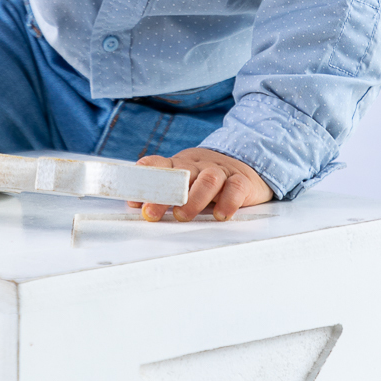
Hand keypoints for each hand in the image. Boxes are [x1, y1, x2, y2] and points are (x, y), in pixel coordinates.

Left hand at [128, 147, 273, 222]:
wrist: (246, 166)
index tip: (134, 193)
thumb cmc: (206, 179)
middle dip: (163, 194)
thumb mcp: (183, 180)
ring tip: (183, 215)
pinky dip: (228, 202)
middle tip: (151, 213)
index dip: (145, 177)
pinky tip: (220, 215)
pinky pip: (235, 188)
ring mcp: (221, 171)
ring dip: (194, 198)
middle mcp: (199, 165)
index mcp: (182, 164)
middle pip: (181, 174)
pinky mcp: (241, 180)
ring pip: (208, 179)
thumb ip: (161, 191)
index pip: (161, 164)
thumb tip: (134, 203)